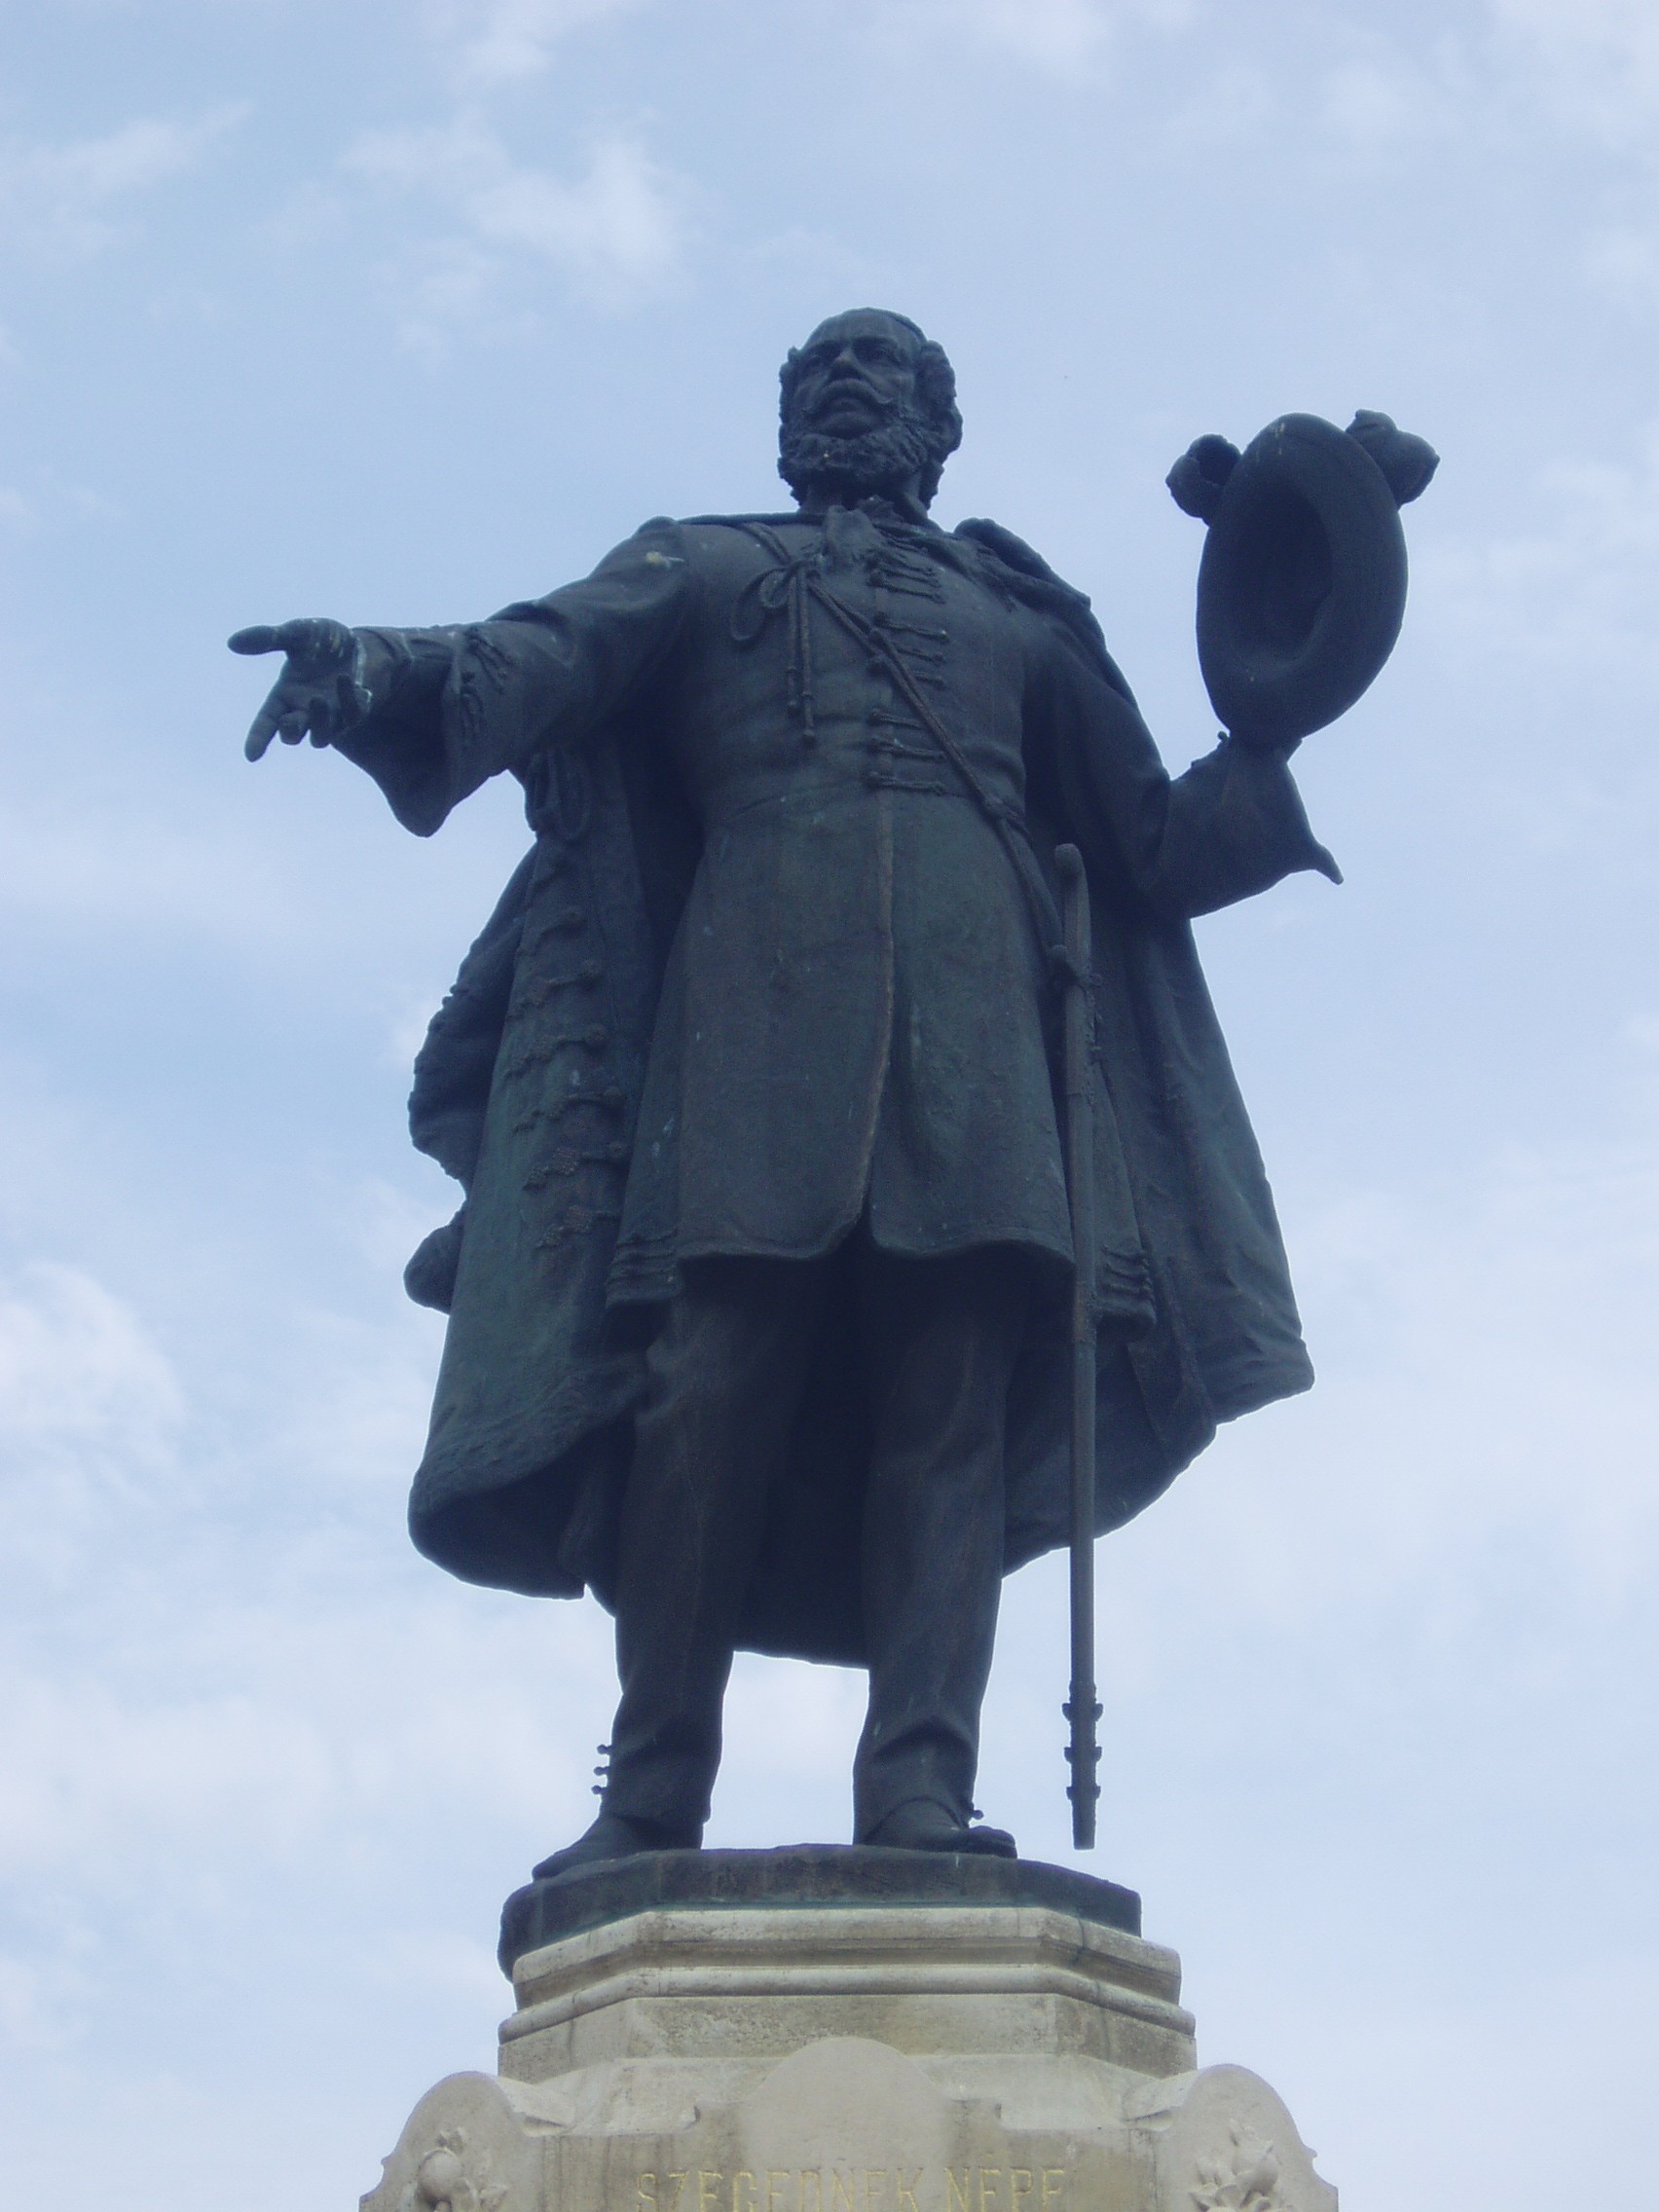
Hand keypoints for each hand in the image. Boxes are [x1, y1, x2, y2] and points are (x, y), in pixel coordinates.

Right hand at [229, 617, 372, 760]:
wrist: (355, 642)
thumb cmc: (319, 641)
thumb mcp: (295, 634)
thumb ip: (267, 639)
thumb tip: (232, 643)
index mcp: (284, 695)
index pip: (266, 721)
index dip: (258, 738)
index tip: (251, 755)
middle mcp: (304, 710)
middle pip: (293, 735)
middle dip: (291, 731)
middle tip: (289, 720)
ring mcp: (330, 716)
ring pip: (322, 735)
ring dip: (320, 721)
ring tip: (318, 698)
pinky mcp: (353, 713)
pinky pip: (353, 717)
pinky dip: (351, 703)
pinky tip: (351, 683)